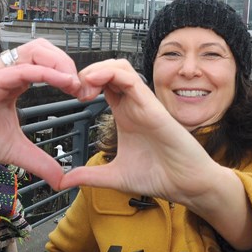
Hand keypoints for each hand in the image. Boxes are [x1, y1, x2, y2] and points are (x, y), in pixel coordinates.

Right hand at [0, 39, 81, 183]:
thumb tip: (61, 179)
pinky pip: (23, 69)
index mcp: (13, 81)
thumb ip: (39, 161)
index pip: (48, 62)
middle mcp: (6, 71)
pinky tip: (64, 83)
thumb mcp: (13, 150)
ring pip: (36, 50)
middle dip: (70, 63)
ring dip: (62, 63)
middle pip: (45, 49)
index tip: (85, 96)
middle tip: (84, 89)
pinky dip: (47, 72)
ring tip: (76, 85)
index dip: (70, 74)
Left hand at [56, 60, 219, 197]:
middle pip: (110, 69)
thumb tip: (64, 182)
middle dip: (87, 72)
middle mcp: (133, 105)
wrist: (186, 185)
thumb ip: (89, 176)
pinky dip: (110, 74)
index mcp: (124, 115)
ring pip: (120, 67)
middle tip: (75, 91)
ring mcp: (143, 103)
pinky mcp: (152, 106)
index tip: (70, 98)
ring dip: (97, 69)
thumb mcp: (114, 177)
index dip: (84, 84)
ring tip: (84, 86)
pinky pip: (131, 79)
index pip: (103, 84)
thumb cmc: (159, 176)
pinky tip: (94, 84)